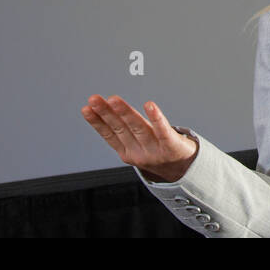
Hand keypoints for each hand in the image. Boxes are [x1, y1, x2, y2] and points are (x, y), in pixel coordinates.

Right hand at [80, 94, 199, 182]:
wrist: (183, 169)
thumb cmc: (158, 151)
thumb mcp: (136, 145)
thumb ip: (122, 130)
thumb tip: (102, 110)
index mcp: (127, 152)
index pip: (109, 135)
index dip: (97, 122)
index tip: (86, 108)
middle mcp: (139, 151)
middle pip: (121, 129)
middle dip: (106, 113)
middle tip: (95, 99)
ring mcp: (155, 149)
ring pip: (138, 128)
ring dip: (125, 113)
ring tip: (114, 100)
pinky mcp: (171, 145)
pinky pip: (163, 130)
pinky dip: (156, 118)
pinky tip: (149, 105)